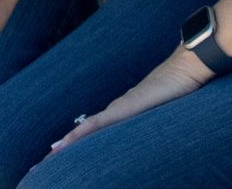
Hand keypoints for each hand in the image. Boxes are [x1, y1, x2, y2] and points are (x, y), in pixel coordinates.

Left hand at [49, 48, 212, 150]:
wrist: (188, 66)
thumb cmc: (183, 87)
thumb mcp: (171, 111)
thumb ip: (163, 118)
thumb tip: (167, 129)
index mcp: (127, 112)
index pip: (97, 131)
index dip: (79, 143)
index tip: (62, 155)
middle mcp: (117, 110)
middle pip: (85, 133)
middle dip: (66, 149)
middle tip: (43, 164)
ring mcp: (118, 109)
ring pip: (84, 132)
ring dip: (65, 146)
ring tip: (46, 158)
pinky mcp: (123, 109)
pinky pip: (94, 126)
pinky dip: (76, 137)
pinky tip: (61, 146)